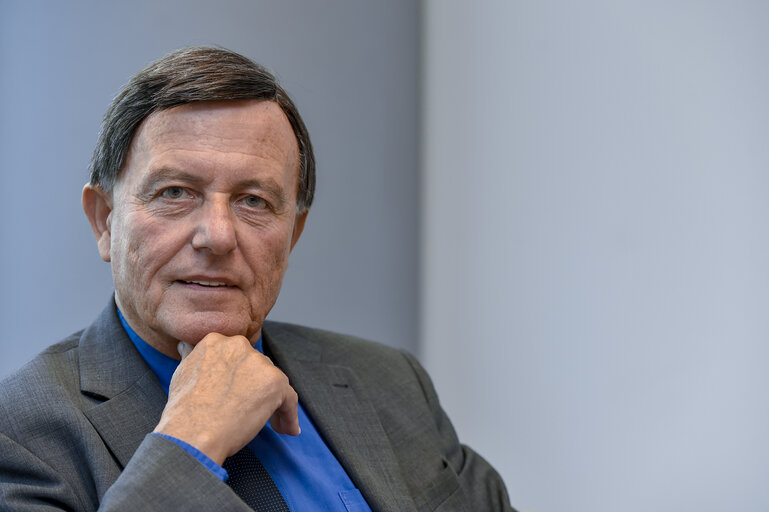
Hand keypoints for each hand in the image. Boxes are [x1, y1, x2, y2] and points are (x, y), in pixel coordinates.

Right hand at [153, 333, 299, 464]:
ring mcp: (259, 363)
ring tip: (270, 424)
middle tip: (251, 410)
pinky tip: (287, 429)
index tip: (239, 393)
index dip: (241, 376)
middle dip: (257, 388)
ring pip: (274, 382)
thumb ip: (193, 356)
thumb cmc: (185, 411)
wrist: (193, 433)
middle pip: (258, 367)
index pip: (238, 357)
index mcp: (216, 341)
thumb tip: (188, 347)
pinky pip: (289, 399)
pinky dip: (289, 416)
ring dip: (273, 402)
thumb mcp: (181, 372)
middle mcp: (239, 345)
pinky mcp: (275, 382)